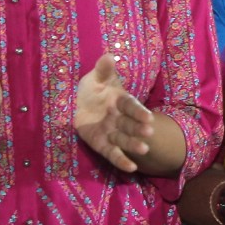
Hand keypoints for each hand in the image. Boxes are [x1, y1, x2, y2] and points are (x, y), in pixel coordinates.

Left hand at [74, 55, 156, 172]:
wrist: (75, 105)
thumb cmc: (91, 90)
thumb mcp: (95, 78)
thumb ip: (103, 70)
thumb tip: (109, 55)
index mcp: (121, 101)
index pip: (131, 106)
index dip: (139, 112)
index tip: (148, 117)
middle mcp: (119, 118)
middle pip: (131, 124)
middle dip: (139, 128)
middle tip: (148, 133)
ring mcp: (112, 133)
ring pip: (125, 140)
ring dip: (134, 145)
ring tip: (143, 149)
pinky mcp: (103, 145)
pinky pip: (113, 154)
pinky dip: (122, 161)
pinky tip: (131, 168)